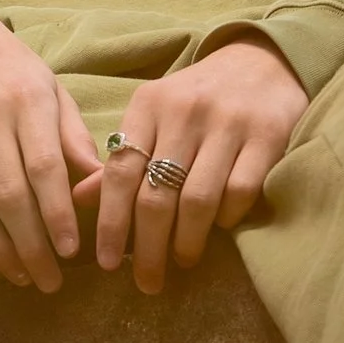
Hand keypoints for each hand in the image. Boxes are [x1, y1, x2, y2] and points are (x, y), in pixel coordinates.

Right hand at [0, 14, 101, 291]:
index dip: (57, 215)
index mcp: (28, 102)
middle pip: (8, 195)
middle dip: (31, 246)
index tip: (71, 252)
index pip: (45, 169)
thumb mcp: (53, 92)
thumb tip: (102, 187)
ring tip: (19, 275)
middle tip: (49, 281)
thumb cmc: (15, 72)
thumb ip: (74, 140)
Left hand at [77, 38, 308, 293]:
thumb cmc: (200, 98)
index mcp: (149, 105)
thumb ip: (121, 156)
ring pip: (196, 200)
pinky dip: (227, 219)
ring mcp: (228, 122)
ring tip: (182, 260)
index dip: (110, 224)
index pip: (120, 173)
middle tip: (146, 281)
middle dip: (147, 249)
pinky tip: (221, 227)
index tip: (107, 263)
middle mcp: (185, 111)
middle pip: (155, 195)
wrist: (264, 61)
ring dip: (186, 241)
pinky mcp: (267, 134)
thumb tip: (76, 200)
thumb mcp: (154, 115)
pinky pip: (239, 191)